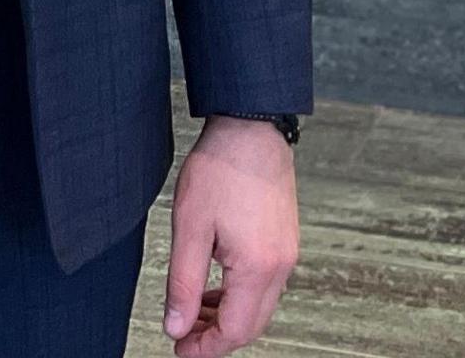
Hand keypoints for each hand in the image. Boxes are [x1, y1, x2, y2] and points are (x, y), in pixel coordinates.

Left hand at [162, 116, 299, 353]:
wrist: (251, 129)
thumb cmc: (221, 170)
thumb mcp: (190, 228)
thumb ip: (183, 284)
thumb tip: (176, 326)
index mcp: (258, 266)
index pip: (236, 330)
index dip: (205, 348)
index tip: (180, 349)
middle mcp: (280, 265)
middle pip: (251, 325)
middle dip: (216, 337)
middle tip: (183, 335)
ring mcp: (287, 253)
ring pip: (259, 306)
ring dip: (227, 316)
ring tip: (193, 310)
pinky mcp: (285, 241)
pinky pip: (265, 284)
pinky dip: (239, 294)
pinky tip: (214, 285)